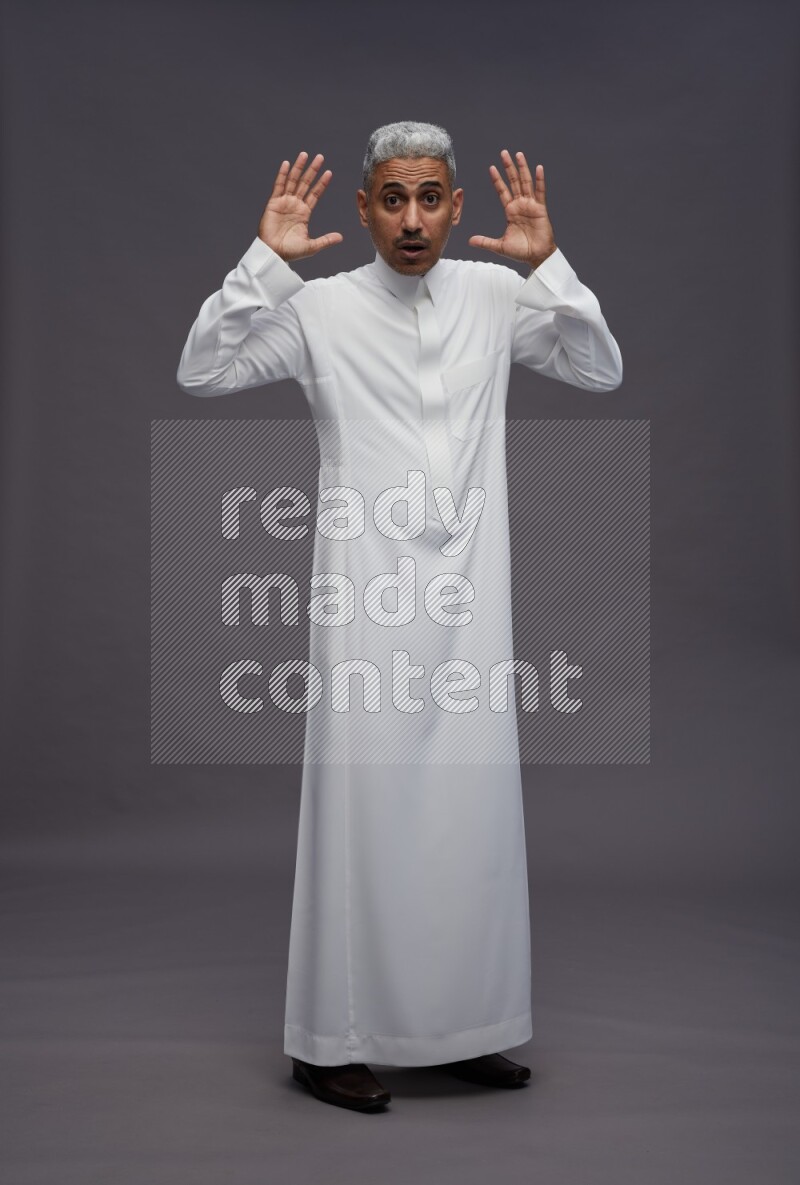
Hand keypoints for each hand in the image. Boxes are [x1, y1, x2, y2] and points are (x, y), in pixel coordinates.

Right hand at [258, 151, 342, 260]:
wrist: (274, 254)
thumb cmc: (291, 252)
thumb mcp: (312, 246)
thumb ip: (326, 240)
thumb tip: (341, 237)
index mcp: (304, 213)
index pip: (315, 194)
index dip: (322, 183)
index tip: (329, 172)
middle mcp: (295, 205)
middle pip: (305, 183)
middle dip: (312, 170)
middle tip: (320, 157)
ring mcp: (284, 202)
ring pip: (293, 181)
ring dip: (299, 167)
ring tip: (305, 154)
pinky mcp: (274, 203)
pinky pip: (278, 186)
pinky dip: (282, 174)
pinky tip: (287, 164)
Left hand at [469, 149, 556, 268]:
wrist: (536, 257)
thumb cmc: (521, 252)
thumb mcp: (500, 246)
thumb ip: (485, 241)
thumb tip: (470, 241)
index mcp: (510, 211)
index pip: (502, 191)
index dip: (497, 179)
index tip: (491, 167)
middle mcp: (520, 205)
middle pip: (513, 181)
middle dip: (508, 167)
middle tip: (503, 152)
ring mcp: (531, 205)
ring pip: (525, 182)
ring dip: (522, 168)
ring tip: (518, 154)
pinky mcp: (541, 209)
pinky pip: (540, 192)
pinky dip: (539, 180)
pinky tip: (538, 168)